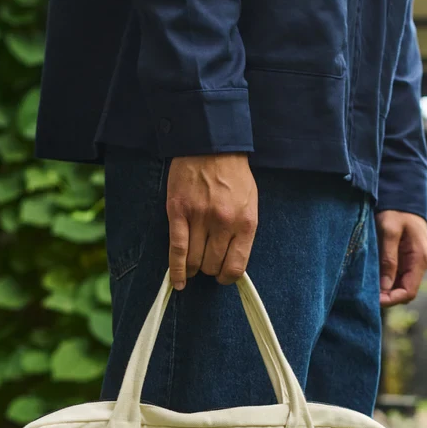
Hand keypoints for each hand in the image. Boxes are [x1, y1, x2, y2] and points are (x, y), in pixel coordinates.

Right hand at [166, 154, 257, 288]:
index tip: (222, 277)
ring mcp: (200, 218)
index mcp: (245, 222)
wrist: (211, 145)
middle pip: (213, 265)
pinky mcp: (178, 213)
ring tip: (192, 266)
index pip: (236, 266)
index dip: (228, 277)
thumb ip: (243, 232)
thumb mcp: (250, 203)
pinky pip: (176, 250)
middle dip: (209, 269)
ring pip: (194, 261)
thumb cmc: (233, 175)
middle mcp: (224, 223)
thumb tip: (232, 261)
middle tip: (206, 263)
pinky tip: (178, 281)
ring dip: (193, 268)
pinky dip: (176, 270)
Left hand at [375, 210, 426, 306]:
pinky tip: (371, 278)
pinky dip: (385, 280)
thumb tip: (385, 287)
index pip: (409, 291)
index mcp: (419, 259)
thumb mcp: (389, 232)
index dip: (391, 299)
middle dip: (387, 296)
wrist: (402, 197)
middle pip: (404, 292)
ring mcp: (413, 262)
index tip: (372, 299)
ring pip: (399, 285)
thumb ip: (388, 259)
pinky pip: (396, 276)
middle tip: (366, 294)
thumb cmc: (396, 211)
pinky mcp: (405, 259)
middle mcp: (419, 264)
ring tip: (366, 287)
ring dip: (385, 289)